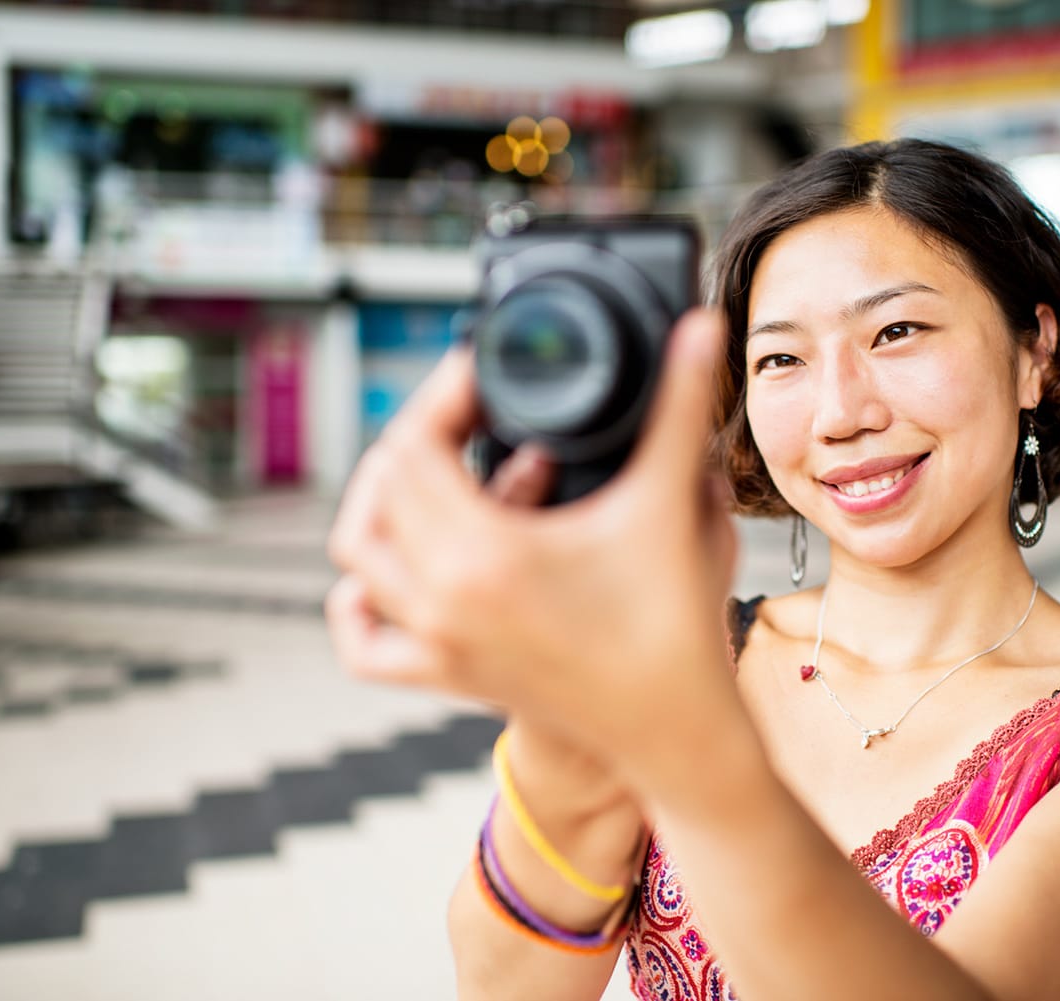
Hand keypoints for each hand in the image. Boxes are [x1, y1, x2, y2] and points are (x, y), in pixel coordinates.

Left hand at [326, 309, 745, 793]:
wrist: (675, 730)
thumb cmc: (674, 626)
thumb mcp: (672, 505)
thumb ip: (681, 405)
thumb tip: (700, 328)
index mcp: (485, 554)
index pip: (412, 446)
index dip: (441, 396)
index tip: (484, 378)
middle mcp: (442, 600)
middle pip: (380, 487)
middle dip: (422, 435)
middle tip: (474, 413)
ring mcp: (436, 643)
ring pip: (358, 554)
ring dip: (384, 501)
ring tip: (439, 471)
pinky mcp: (444, 675)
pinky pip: (364, 642)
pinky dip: (360, 599)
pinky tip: (398, 567)